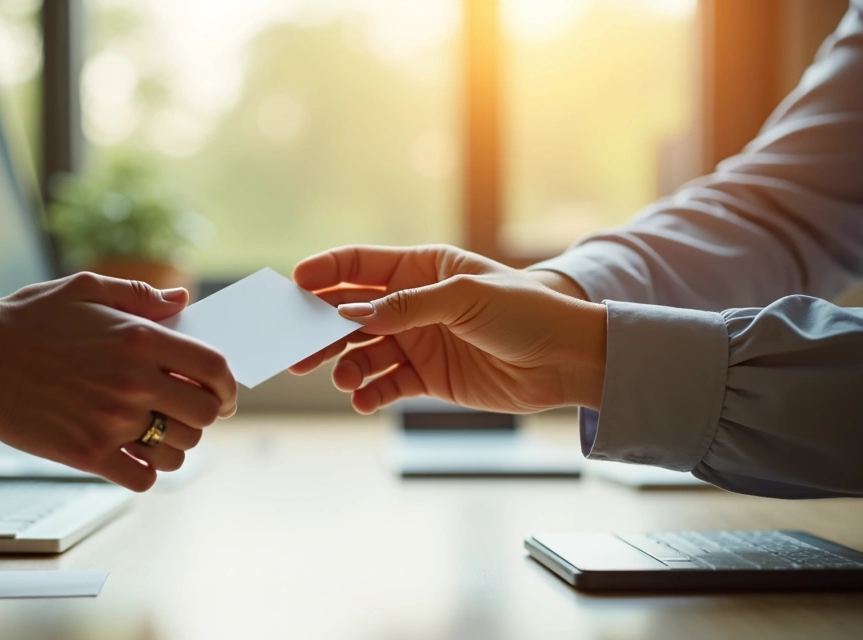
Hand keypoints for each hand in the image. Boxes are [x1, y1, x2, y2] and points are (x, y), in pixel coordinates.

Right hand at [0, 272, 237, 491]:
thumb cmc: (29, 320)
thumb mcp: (86, 289)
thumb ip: (140, 295)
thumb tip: (182, 303)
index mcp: (140, 339)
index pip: (214, 369)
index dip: (228, 385)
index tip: (223, 393)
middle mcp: (133, 382)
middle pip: (204, 414)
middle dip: (206, 415)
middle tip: (190, 413)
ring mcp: (112, 421)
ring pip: (178, 450)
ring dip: (176, 444)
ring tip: (158, 432)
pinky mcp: (88, 453)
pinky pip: (143, 478)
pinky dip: (145, 471)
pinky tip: (132, 455)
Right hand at [290, 245, 605, 414]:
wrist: (568, 359)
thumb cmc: (526, 311)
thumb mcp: (466, 297)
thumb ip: (407, 306)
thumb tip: (353, 315)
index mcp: (422, 268)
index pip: (361, 265)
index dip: (325, 272)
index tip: (294, 284)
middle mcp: (413, 304)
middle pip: (352, 313)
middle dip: (321, 329)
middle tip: (297, 348)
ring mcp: (418, 341)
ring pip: (363, 352)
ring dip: (345, 365)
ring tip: (342, 379)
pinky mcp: (428, 377)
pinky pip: (386, 384)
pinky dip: (369, 393)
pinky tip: (362, 400)